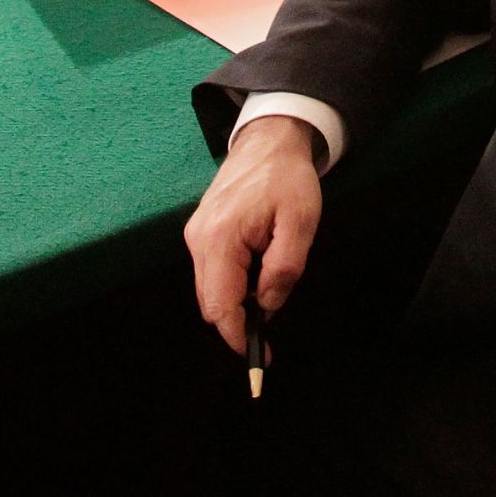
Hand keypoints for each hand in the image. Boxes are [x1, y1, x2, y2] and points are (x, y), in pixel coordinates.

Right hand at [183, 115, 322, 355]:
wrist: (269, 139)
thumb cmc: (286, 177)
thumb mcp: (300, 222)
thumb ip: (284, 269)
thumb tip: (268, 306)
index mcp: (220, 238)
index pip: (220, 305)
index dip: (238, 336)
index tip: (260, 357)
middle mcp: (198, 239)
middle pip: (211, 302)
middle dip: (238, 322)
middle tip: (271, 332)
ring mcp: (195, 235)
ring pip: (210, 289)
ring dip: (236, 302)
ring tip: (269, 294)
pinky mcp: (200, 231)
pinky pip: (213, 271)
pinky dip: (232, 284)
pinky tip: (257, 275)